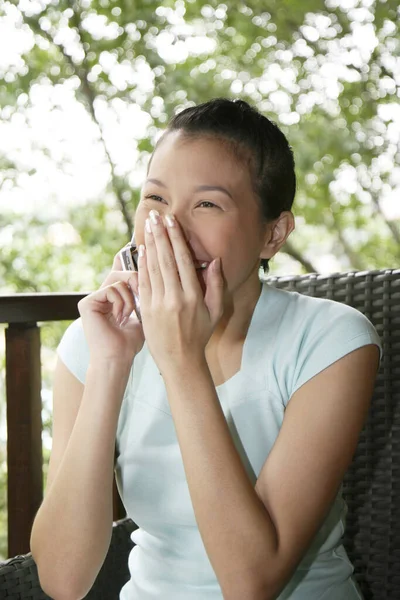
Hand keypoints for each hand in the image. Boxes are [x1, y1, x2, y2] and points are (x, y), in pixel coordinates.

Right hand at [78, 251, 144, 362]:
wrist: (118, 359)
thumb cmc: (133, 341)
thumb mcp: (143, 312)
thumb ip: (145, 292)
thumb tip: (153, 270)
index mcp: (114, 297)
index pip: (121, 272)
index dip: (128, 261)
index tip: (136, 247)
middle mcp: (102, 295)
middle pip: (122, 272)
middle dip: (136, 281)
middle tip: (139, 296)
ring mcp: (93, 298)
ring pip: (119, 280)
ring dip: (130, 297)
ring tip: (129, 314)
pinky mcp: (87, 302)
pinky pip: (112, 289)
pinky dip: (121, 302)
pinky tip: (120, 317)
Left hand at [137, 210, 223, 374]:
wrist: (179, 360)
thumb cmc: (199, 335)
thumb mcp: (215, 311)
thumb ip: (216, 285)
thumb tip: (214, 260)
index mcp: (193, 296)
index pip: (183, 261)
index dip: (177, 239)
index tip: (172, 222)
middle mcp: (175, 297)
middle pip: (166, 259)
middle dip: (161, 235)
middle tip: (156, 215)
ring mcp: (159, 303)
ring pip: (153, 267)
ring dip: (151, 244)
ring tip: (148, 225)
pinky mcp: (146, 309)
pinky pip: (144, 281)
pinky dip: (142, 264)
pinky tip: (143, 249)